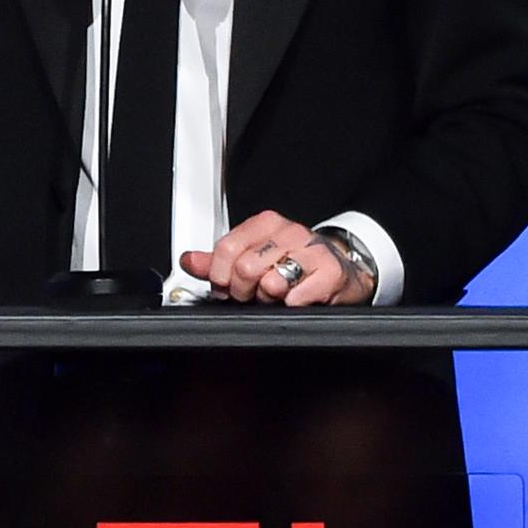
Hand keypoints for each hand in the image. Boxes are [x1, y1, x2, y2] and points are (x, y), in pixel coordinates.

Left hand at [180, 210, 374, 306]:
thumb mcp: (253, 258)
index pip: (227, 248)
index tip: (226, 286)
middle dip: (245, 290)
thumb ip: (218, 261)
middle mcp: (290, 231)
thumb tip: (188, 261)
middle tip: (254, 293)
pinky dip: (292, 305)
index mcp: (267, 223)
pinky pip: (296, 297)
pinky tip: (297, 298)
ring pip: (271, 282)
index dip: (220, 276)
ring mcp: (312, 250)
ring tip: (277, 295)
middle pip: (246, 268)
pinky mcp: (331, 272)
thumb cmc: (294, 264)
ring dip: (269, 298)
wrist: (339, 271)